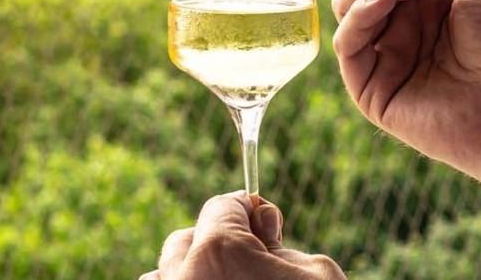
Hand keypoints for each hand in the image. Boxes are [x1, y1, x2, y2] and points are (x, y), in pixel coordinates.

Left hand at [141, 193, 345, 279]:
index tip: (265, 226)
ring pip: (163, 276)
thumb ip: (279, 244)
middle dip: (217, 240)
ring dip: (190, 273)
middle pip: (186, 240)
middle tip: (253, 259)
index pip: (221, 208)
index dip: (247, 212)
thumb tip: (261, 225)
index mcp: (221, 253)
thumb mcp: (316, 274)